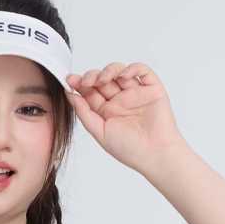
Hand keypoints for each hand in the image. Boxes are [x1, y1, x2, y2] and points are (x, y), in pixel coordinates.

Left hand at [63, 62, 186, 172]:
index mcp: (107, 111)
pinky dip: (132, 68)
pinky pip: (142, 71)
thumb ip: (84, 113)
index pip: (91, 92)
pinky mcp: (151, 89)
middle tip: (85, 81)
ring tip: (103, 79)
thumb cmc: (130, 149)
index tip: (70, 80)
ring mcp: (136, 93)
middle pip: (103, 79)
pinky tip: (123, 76)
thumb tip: (70, 95)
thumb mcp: (100, 132)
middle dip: (91, 76)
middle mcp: (120, 100)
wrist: (155, 154)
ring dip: (109, 70)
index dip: (80, 84)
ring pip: (119, 71)